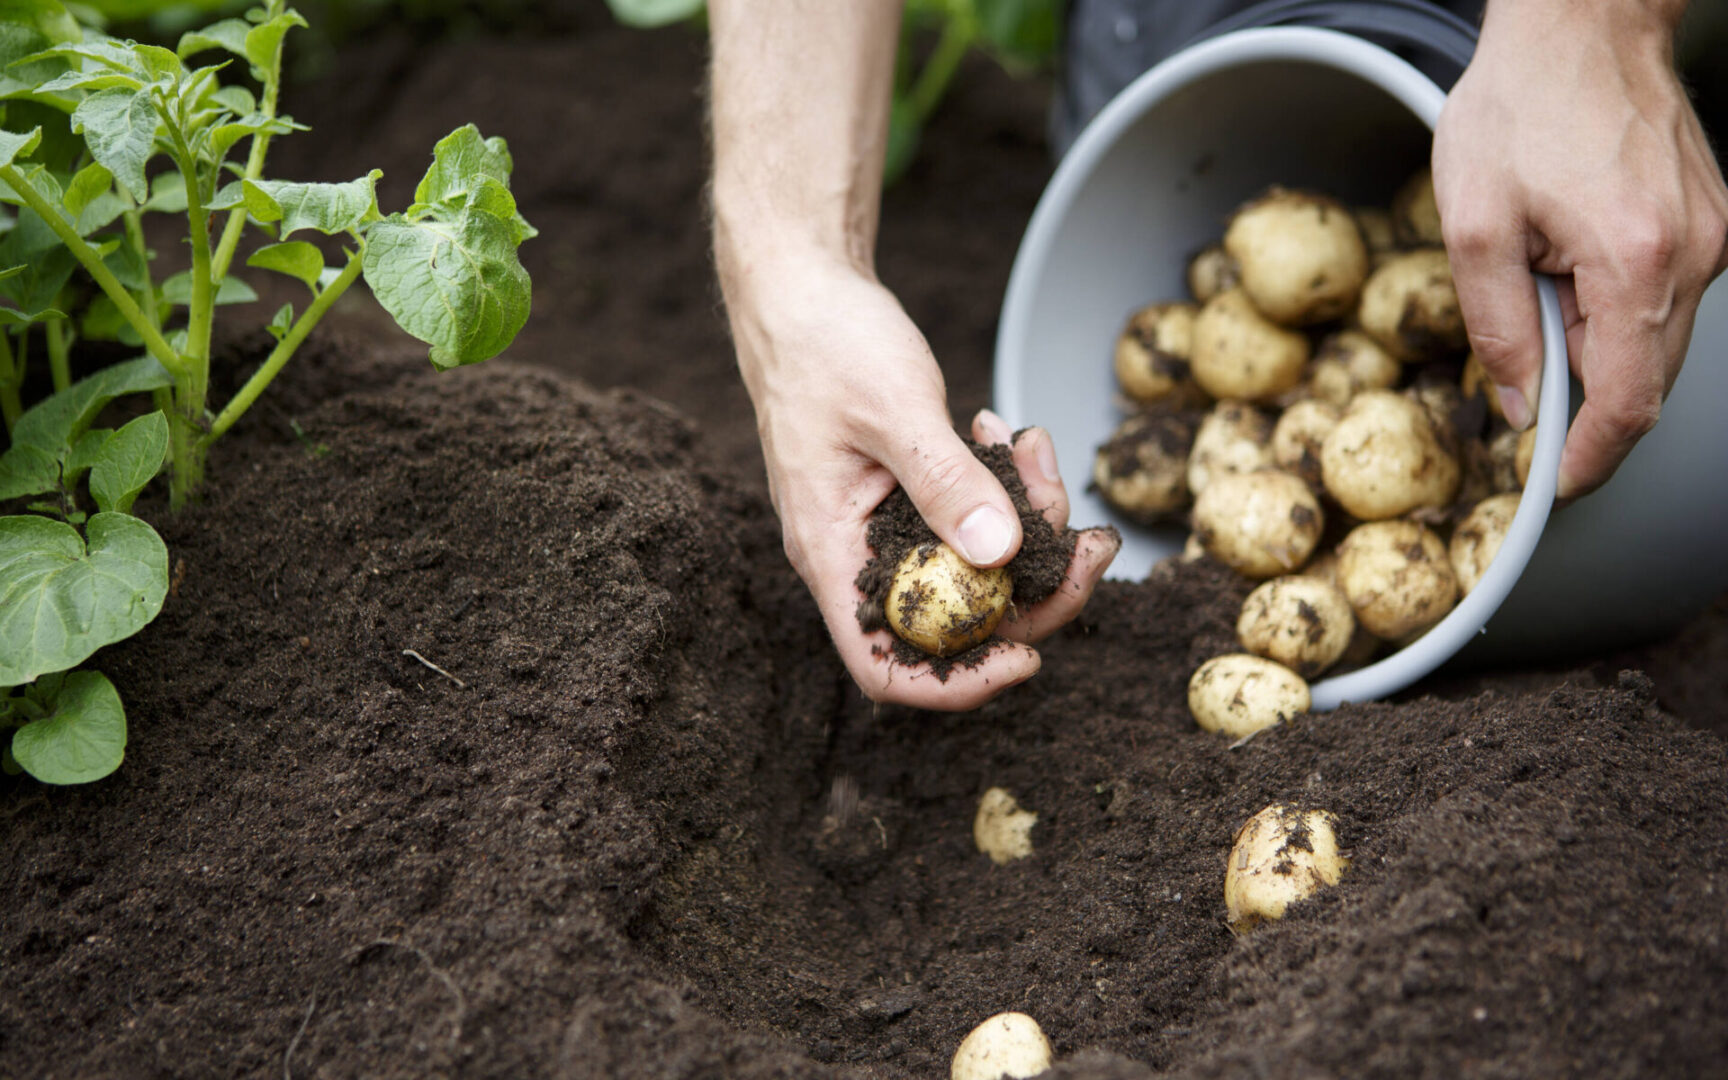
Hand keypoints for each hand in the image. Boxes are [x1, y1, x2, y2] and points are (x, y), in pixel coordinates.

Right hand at [732, 256, 1118, 709]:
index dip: (961, 681)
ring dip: (1029, 524)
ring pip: (975, 567)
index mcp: (831, 553)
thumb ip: (946, 480)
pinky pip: (972, 520)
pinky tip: (1012, 437)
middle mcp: (857, 555)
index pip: (888, 665)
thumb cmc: (825, 342)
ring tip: (1039, 455)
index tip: (1029, 657)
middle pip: (953, 623)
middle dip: (1033, 590)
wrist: (800, 289)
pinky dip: (1006, 488)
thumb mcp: (894, 407)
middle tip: (1090, 542)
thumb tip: (1001, 555)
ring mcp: (885, 527)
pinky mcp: (910, 497)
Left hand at [1433, 0, 1727, 499]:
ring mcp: (1712, 238)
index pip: (1626, 403)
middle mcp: (1694, 255)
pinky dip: (1614, 310)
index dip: (1588, 459)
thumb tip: (1520, 406)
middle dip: (1583, 406)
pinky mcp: (1709, 223)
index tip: (1554, 487)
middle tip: (1524, 405)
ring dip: (1596, 350)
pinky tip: (1569, 269)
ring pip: (1656, 342)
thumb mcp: (1474, 228)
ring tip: (1538, 297)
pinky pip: (1663, 298)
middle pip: (1645, 380)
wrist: (1581, 26)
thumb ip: (1496, 329)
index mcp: (1636, 262)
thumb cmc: (1522, 107)